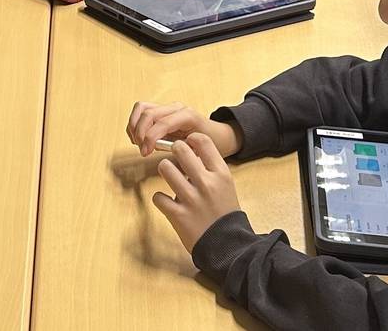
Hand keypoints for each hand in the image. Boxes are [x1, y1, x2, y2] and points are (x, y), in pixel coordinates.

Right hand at [127, 101, 242, 157]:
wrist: (217, 135)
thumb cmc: (210, 144)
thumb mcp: (200, 151)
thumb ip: (182, 151)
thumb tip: (160, 151)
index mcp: (188, 116)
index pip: (162, 122)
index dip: (150, 137)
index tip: (145, 152)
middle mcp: (176, 107)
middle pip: (149, 113)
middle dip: (140, 133)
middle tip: (142, 150)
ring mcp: (168, 107)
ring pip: (142, 108)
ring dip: (134, 125)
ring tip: (137, 142)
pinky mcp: (161, 110)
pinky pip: (142, 110)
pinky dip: (135, 123)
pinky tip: (138, 138)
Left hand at [153, 133, 241, 252]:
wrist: (229, 248)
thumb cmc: (225, 214)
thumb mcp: (226, 186)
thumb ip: (210, 169)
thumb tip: (189, 151)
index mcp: (221, 174)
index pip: (203, 141)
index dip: (191, 139)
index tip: (187, 144)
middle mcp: (206, 183)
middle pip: (180, 148)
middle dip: (174, 152)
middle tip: (176, 161)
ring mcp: (191, 199)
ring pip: (165, 167)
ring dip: (166, 172)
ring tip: (172, 179)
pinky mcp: (178, 215)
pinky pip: (158, 196)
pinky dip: (161, 199)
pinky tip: (169, 203)